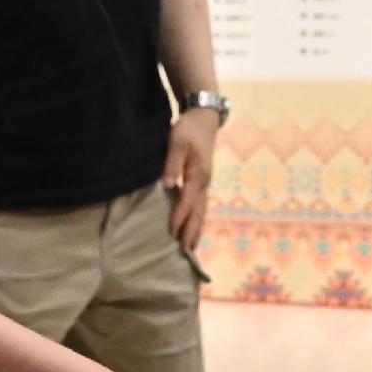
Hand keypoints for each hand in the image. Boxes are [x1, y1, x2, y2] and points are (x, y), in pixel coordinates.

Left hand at [161, 108, 220, 253]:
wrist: (204, 120)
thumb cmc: (188, 130)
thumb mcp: (176, 143)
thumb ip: (171, 164)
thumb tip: (166, 186)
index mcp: (198, 174)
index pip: (187, 200)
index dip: (180, 217)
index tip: (172, 232)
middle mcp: (204, 182)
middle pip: (198, 212)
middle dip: (191, 231)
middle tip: (185, 251)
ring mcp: (205, 183)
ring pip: (202, 211)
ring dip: (196, 229)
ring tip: (191, 247)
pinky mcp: (202, 181)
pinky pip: (201, 205)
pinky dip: (198, 219)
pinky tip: (194, 228)